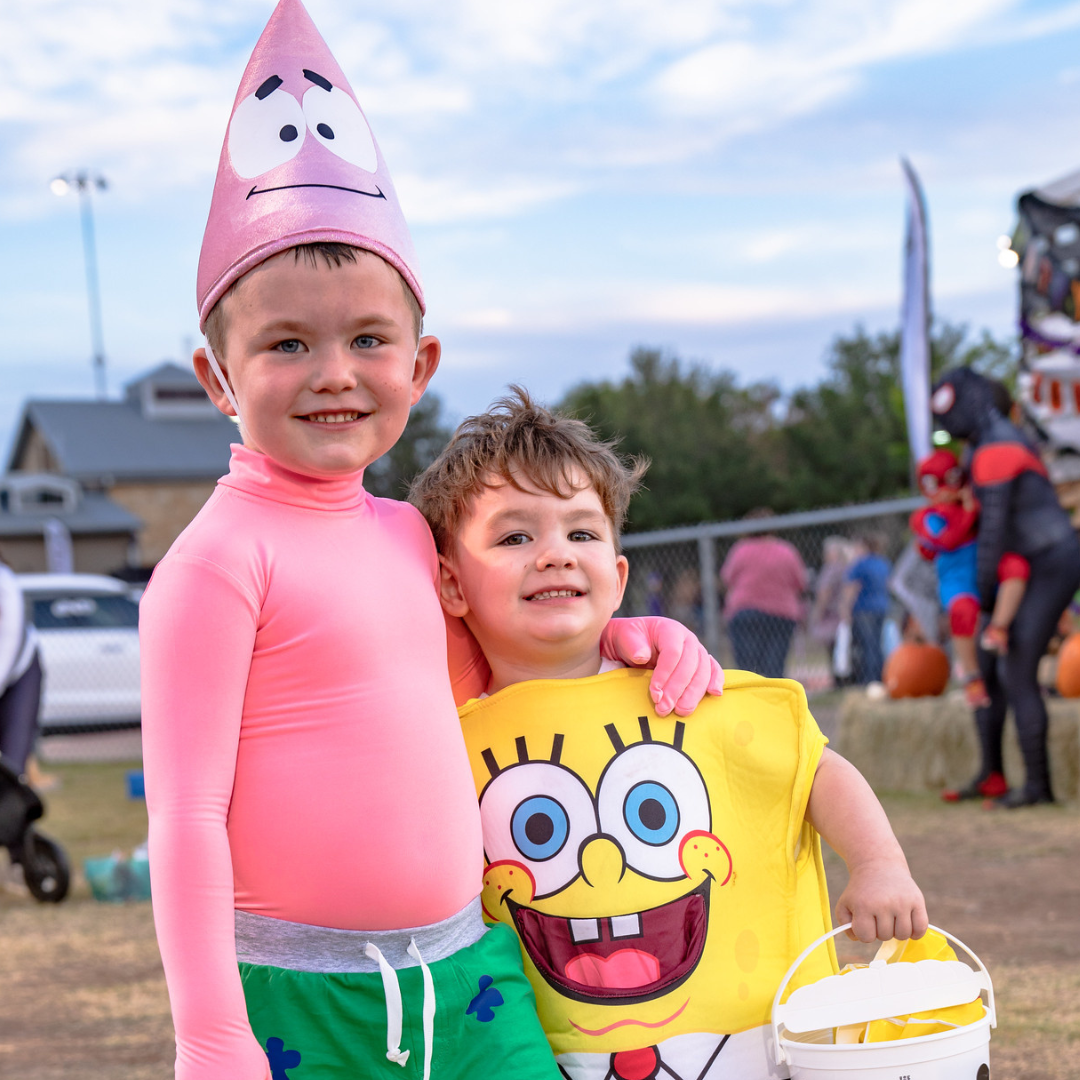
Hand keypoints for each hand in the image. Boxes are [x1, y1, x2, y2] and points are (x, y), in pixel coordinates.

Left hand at [602, 617, 722, 716]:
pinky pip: (714, 670)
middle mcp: (688, 639)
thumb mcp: (624, 637)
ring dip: (693, 694)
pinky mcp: (701, 663)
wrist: (632, 644)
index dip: (664, 674)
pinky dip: (716, 681)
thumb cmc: (627, 640)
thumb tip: (642, 656)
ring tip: (680, 711)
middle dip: (677, 690)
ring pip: (703, 672)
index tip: (654, 694)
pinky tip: (714, 694)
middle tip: (664, 709)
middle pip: (690, 665)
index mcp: (670, 629)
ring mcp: (697, 650)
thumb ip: (632, 646)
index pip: (672, 653)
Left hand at [835, 859, 927, 942]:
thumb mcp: (845, 903)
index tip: (865, 921)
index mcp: (863, 905)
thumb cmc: (862, 890)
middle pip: (885, 937)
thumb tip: (857, 938)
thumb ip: (846, 924)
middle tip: (878, 915)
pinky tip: (906, 922)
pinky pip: (920, 929)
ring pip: (903, 935)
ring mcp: (902, 902)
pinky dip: (915, 932)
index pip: (866, 937)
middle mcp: (884, 903)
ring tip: (891, 917)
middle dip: (880, 929)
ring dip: (896, 931)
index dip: (865, 932)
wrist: (879, 865)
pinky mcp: (917, 900)